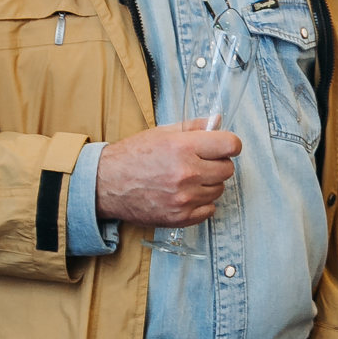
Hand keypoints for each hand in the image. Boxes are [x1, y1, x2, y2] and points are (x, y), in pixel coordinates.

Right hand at [95, 124, 241, 226]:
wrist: (106, 184)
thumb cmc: (133, 156)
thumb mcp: (163, 132)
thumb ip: (194, 126)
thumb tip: (218, 121)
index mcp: (184, 147)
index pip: (231, 145)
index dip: (229, 145)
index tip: (224, 147)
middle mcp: (187, 173)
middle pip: (228, 169)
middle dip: (218, 164)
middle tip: (201, 163)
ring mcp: (184, 198)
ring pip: (219, 190)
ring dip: (209, 184)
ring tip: (189, 179)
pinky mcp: (180, 217)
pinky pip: (209, 209)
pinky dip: (202, 203)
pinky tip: (186, 195)